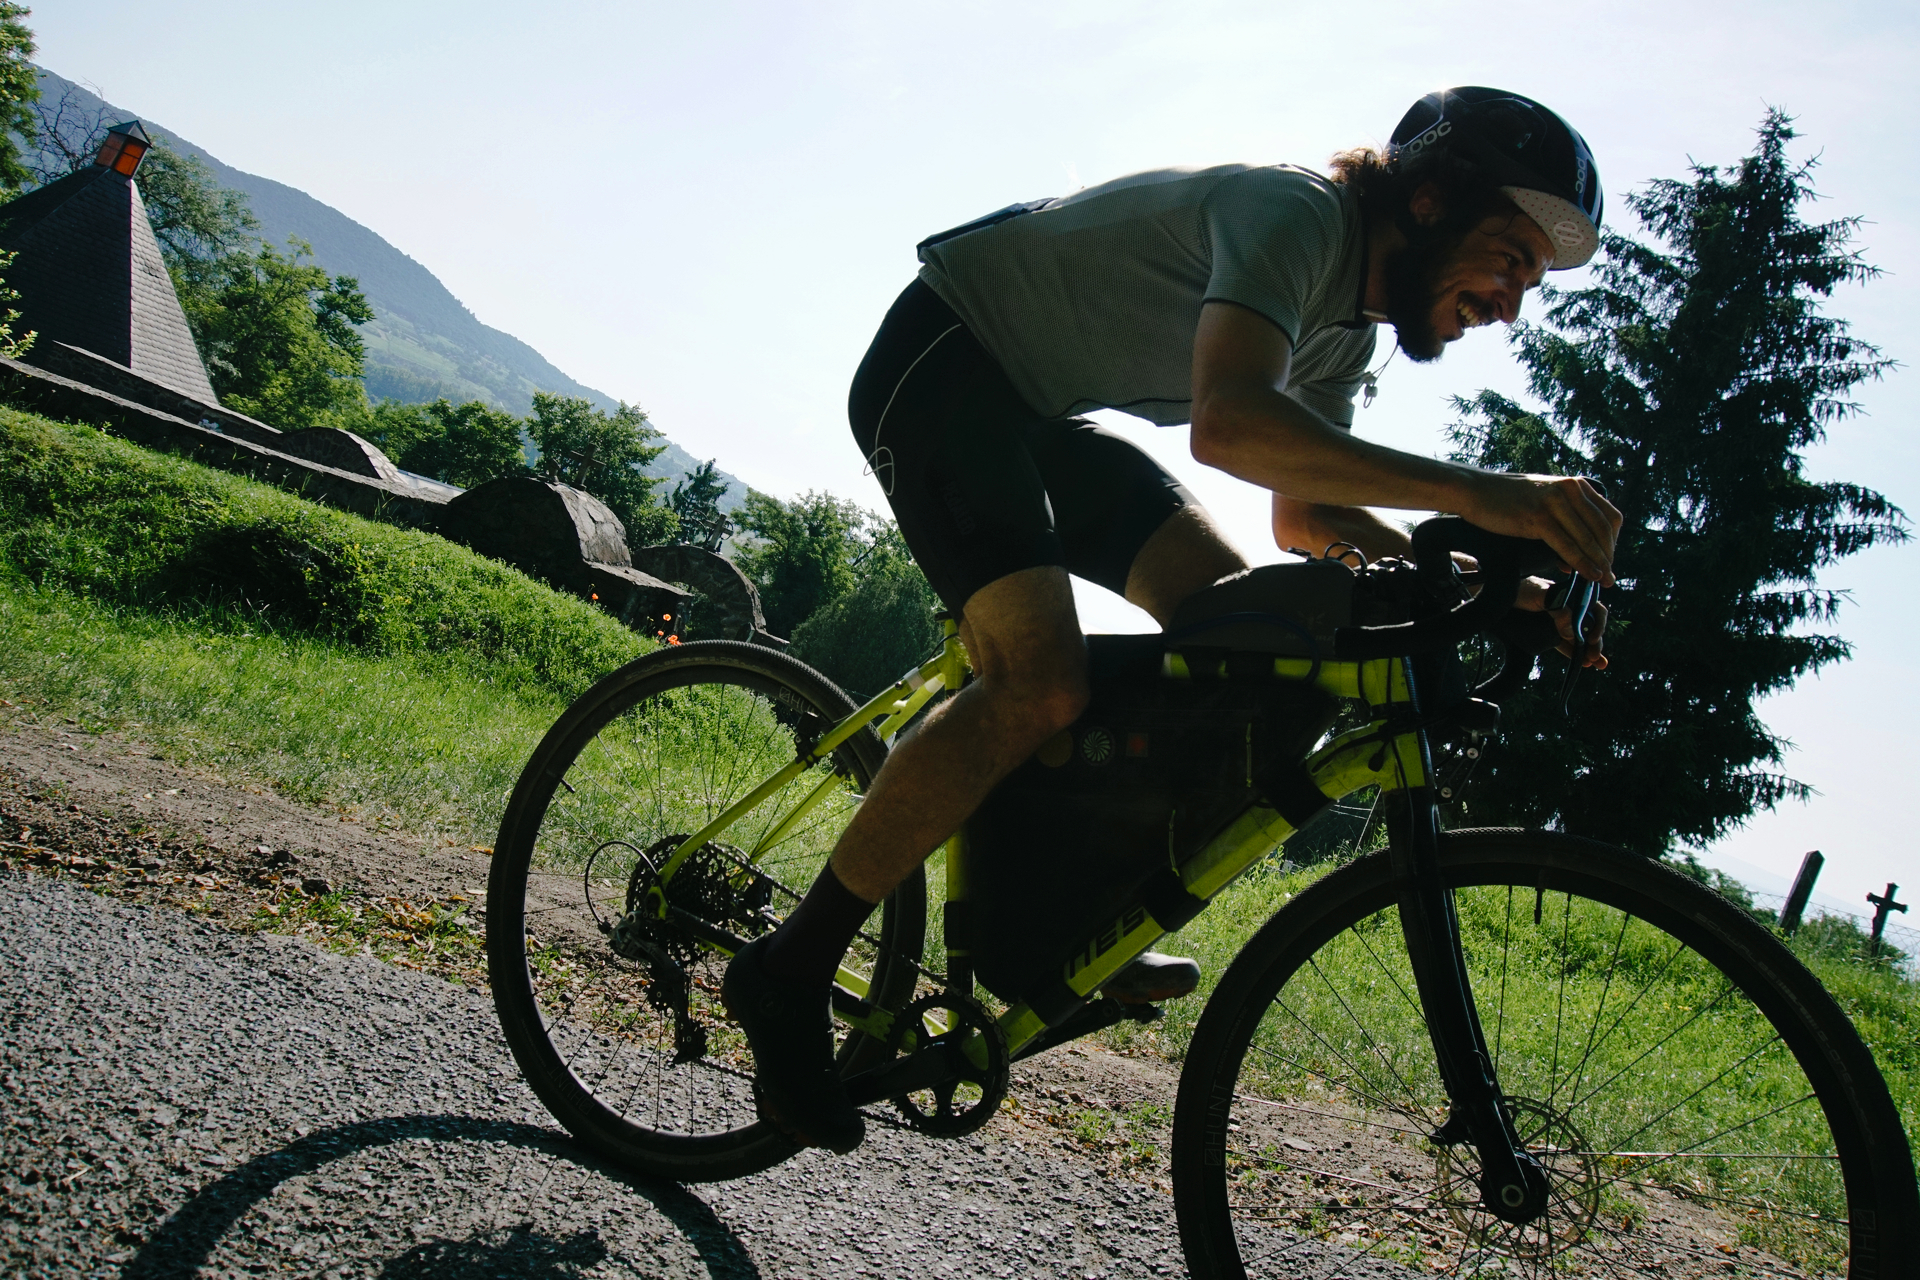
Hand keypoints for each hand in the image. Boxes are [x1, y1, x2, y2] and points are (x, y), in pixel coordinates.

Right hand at [1460, 473, 1620, 585]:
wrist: (1474, 490)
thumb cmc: (1505, 501)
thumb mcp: (1542, 503)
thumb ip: (1561, 523)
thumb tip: (1573, 560)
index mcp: (1574, 485)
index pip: (1609, 516)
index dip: (1613, 542)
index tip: (1608, 560)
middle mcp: (1569, 489)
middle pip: (1602, 528)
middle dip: (1609, 556)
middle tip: (1610, 578)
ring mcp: (1554, 502)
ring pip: (1587, 538)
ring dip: (1599, 563)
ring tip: (1603, 581)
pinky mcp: (1538, 516)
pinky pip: (1567, 544)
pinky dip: (1581, 562)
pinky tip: (1587, 575)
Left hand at [1516, 576, 1609, 669]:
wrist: (1501, 596)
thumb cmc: (1522, 589)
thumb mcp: (1541, 594)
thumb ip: (1558, 609)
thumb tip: (1573, 632)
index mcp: (1572, 595)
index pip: (1593, 608)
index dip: (1598, 624)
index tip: (1592, 638)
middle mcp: (1569, 609)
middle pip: (1589, 626)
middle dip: (1595, 642)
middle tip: (1594, 656)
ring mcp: (1560, 622)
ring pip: (1579, 638)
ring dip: (1589, 651)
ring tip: (1596, 664)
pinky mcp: (1550, 633)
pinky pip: (1565, 644)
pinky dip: (1574, 653)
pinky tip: (1583, 663)